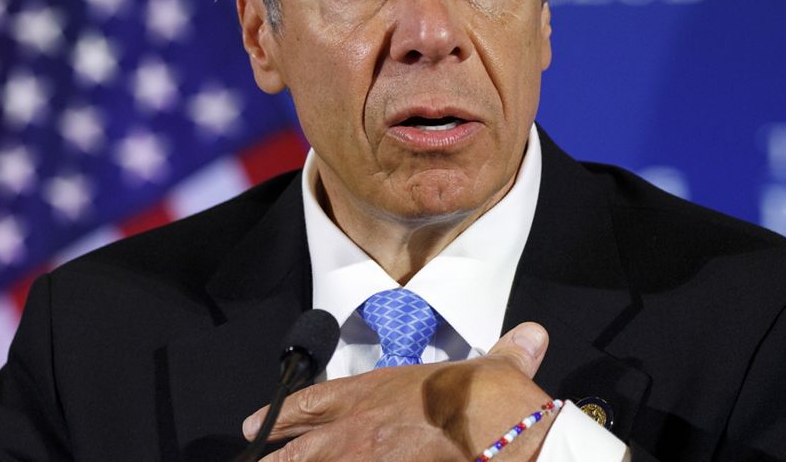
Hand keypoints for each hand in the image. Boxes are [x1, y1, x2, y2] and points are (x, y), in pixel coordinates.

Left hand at [242, 322, 556, 460]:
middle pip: (299, 447)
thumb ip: (507, 354)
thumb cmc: (491, 399)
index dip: (284, 416)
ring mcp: (363, 460)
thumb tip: (531, 336)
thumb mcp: (496, 368)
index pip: (314, 401)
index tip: (254, 425)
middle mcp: (359, 428)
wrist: (496, 427)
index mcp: (375, 392)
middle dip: (275, 457)